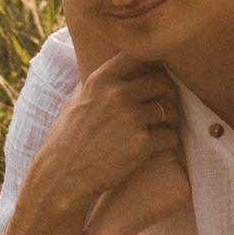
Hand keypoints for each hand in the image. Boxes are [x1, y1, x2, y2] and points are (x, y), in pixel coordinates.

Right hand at [37, 59, 181, 219]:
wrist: (61, 178)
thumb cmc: (64, 142)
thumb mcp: (73, 104)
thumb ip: (92, 85)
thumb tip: (106, 70)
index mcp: (100, 80)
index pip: (137, 55)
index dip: (151, 63)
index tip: (155, 75)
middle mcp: (116, 95)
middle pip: (161, 81)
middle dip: (168, 93)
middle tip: (168, 104)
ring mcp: (130, 119)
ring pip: (169, 109)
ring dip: (172, 118)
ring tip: (167, 125)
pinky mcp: (141, 144)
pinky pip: (170, 135)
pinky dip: (170, 140)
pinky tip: (163, 144)